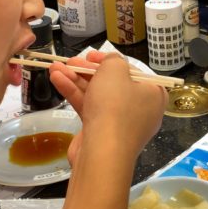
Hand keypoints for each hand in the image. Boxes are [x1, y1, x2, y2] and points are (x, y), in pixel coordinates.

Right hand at [49, 51, 166, 166]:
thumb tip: (111, 63)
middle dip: (87, 71)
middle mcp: (141, 109)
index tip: (91, 56)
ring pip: (97, 95)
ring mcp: (121, 123)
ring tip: (54, 67)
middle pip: (112, 83)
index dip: (109, 61)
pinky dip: (75, 94)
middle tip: (70, 61)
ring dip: (75, 80)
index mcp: (153, 94)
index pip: (132, 71)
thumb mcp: (115, 71)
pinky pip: (90, 108)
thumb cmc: (115, 106)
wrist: (102, 152)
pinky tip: (56, 80)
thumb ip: (113, 60)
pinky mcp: (103, 133)